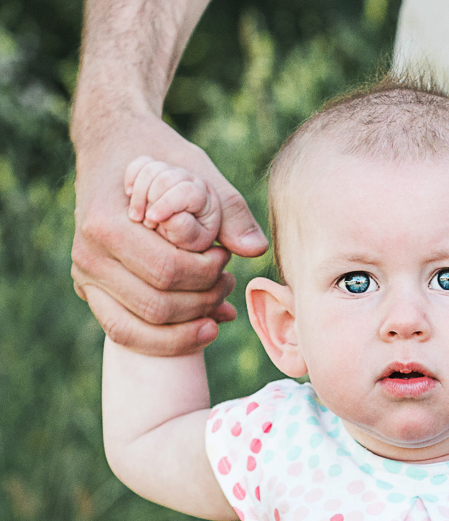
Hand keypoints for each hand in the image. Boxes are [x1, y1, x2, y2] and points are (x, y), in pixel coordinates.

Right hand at [72, 113, 268, 354]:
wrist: (113, 147)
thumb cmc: (161, 158)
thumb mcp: (198, 170)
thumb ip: (229, 209)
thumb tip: (255, 250)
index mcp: (106, 225)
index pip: (168, 271)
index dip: (208, 273)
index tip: (224, 254)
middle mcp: (88, 256)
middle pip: (156, 305)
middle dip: (204, 299)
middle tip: (228, 279)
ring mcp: (85, 277)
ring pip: (140, 327)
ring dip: (189, 324)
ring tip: (219, 302)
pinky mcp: (93, 292)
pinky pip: (126, 332)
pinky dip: (168, 338)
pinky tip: (205, 326)